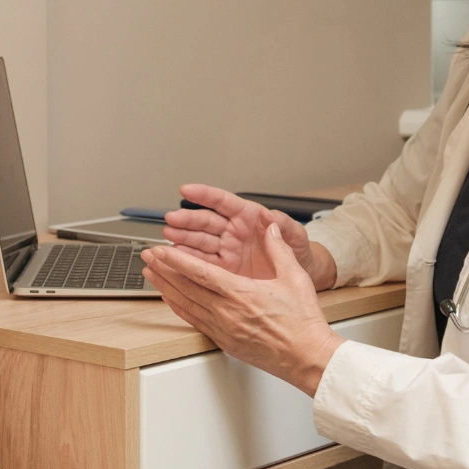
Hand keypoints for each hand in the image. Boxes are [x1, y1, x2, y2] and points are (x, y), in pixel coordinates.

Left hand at [141, 221, 341, 395]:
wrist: (307, 358)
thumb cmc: (303, 322)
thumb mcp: (295, 278)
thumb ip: (279, 249)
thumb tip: (270, 228)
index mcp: (241, 294)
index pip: (200, 273)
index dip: (177, 260)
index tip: (161, 251)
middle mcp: (227, 313)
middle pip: (186, 288)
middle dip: (163, 270)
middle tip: (147, 256)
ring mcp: (223, 330)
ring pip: (185, 305)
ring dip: (165, 288)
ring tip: (150, 275)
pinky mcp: (224, 342)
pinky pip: (194, 322)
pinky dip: (178, 308)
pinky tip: (170, 300)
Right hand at [164, 184, 337, 290]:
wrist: (301, 278)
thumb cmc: (299, 252)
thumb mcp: (296, 236)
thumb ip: (283, 225)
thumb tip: (269, 215)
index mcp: (248, 217)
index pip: (223, 202)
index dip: (204, 195)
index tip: (187, 190)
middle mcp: (233, 232)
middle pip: (205, 222)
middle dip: (187, 220)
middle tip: (171, 220)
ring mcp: (226, 251)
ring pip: (199, 242)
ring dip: (182, 240)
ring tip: (168, 239)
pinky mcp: (223, 271)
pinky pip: (202, 265)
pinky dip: (187, 262)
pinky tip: (175, 261)